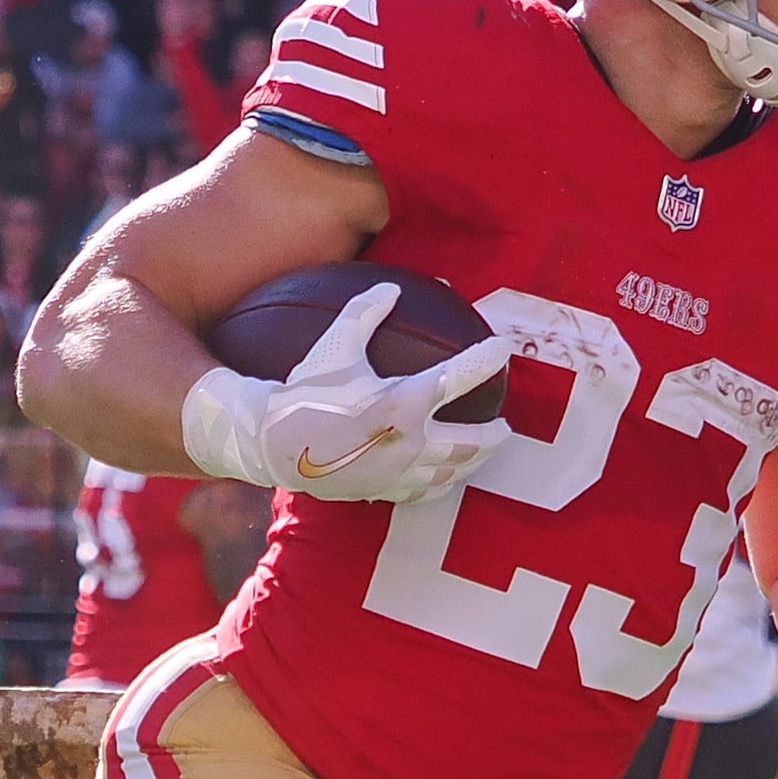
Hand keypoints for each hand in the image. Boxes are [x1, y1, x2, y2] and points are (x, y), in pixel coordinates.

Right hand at [172, 278, 514, 503]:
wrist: (272, 444)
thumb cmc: (305, 391)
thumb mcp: (334, 344)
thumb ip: (365, 312)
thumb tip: (390, 287)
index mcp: (404, 403)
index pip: (460, 377)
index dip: (486, 360)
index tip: (502, 349)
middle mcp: (411, 442)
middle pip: (472, 442)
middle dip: (494, 434)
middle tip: (505, 425)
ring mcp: (400, 472)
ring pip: (453, 471)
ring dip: (474, 461)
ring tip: (481, 452)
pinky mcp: (384, 491)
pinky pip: (424, 490)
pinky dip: (441, 481)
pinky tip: (442, 475)